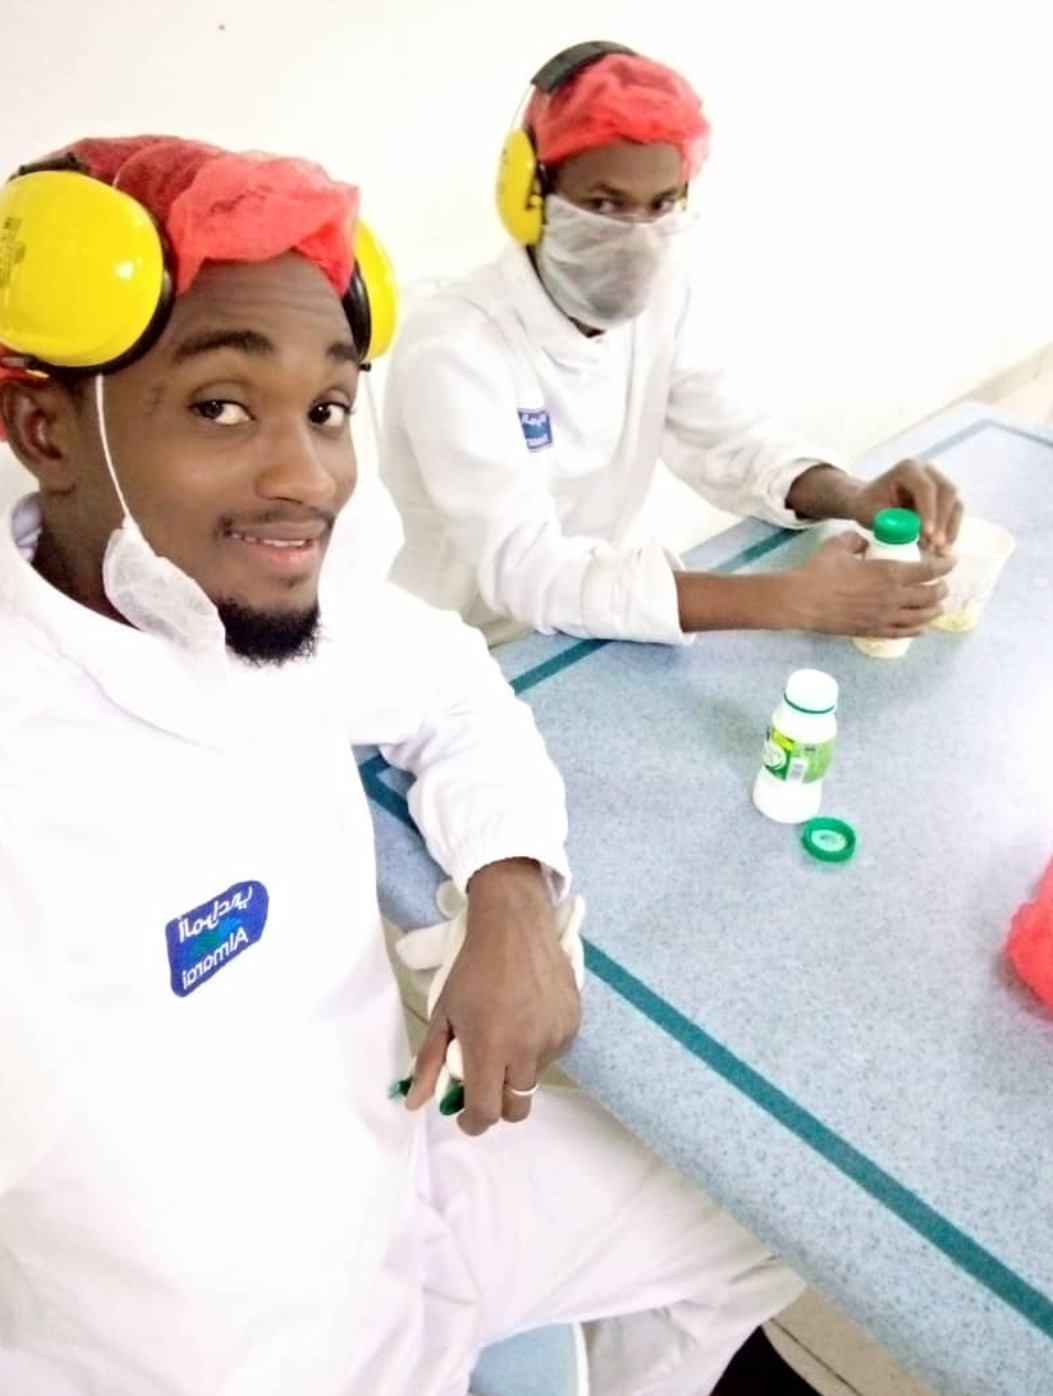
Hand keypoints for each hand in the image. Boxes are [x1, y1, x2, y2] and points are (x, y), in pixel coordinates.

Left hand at [405, 859, 579, 1135]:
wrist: (515, 926)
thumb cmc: (473, 969)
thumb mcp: (443, 1013)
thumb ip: (429, 1062)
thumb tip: (414, 1103)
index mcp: (491, 1047)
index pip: (487, 1111)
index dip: (473, 1122)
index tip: (464, 1115)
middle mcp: (528, 1050)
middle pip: (517, 1108)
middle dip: (498, 1105)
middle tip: (485, 1080)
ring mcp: (555, 1038)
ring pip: (534, 1078)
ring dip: (517, 1069)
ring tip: (507, 1031)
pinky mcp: (573, 1025)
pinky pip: (553, 1054)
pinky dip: (537, 1048)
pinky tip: (527, 1017)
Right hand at [784, 532, 953, 636]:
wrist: (801, 601)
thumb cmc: (818, 571)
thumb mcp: (838, 545)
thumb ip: (856, 540)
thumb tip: (864, 542)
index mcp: (888, 573)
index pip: (928, 570)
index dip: (944, 566)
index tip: (951, 562)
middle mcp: (892, 597)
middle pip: (930, 596)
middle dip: (941, 589)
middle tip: (943, 585)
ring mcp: (884, 617)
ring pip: (921, 617)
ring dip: (933, 611)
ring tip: (938, 607)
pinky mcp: (872, 631)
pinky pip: (902, 633)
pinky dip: (916, 631)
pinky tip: (922, 628)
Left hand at [851, 458, 962, 551]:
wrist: (868, 501)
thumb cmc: (868, 505)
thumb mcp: (873, 513)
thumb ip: (893, 522)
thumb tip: (917, 535)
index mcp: (908, 469)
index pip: (925, 488)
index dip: (929, 511)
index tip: (927, 534)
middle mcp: (927, 471)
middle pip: (947, 492)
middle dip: (943, 521)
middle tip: (936, 545)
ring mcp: (939, 481)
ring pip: (955, 503)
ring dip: (950, 528)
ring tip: (939, 550)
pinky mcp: (944, 496)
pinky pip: (955, 512)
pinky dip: (950, 530)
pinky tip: (942, 547)